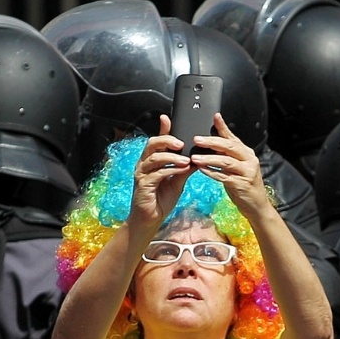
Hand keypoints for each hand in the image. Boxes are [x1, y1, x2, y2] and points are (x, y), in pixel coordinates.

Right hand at [128, 115, 193, 234]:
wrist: (150, 220)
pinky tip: (182, 171)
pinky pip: (157, 174)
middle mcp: (144, 164)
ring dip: (172, 157)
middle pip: (152, 144)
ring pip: (154, 158)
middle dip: (167, 140)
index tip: (168, 118)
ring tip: (186, 159)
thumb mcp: (177, 180)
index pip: (156, 141)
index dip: (161, 129)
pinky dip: (170, 170)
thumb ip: (184, 167)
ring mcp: (142, 174)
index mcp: (151, 160)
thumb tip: (197, 156)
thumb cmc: (161, 199)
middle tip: (181, 143)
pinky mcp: (143, 185)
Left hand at [188, 114, 268, 217]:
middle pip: (229, 147)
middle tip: (197, 139)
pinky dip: (212, 172)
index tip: (214, 117)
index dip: (223, 127)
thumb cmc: (244, 185)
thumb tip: (212, 142)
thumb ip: (227, 155)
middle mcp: (249, 160)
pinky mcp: (241, 185)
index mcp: (247, 153)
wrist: (257, 206)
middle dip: (212, 142)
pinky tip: (202, 170)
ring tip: (195, 157)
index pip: (233, 137)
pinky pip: (224, 176)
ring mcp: (246, 172)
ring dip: (209, 158)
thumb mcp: (237, 167)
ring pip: (226, 161)